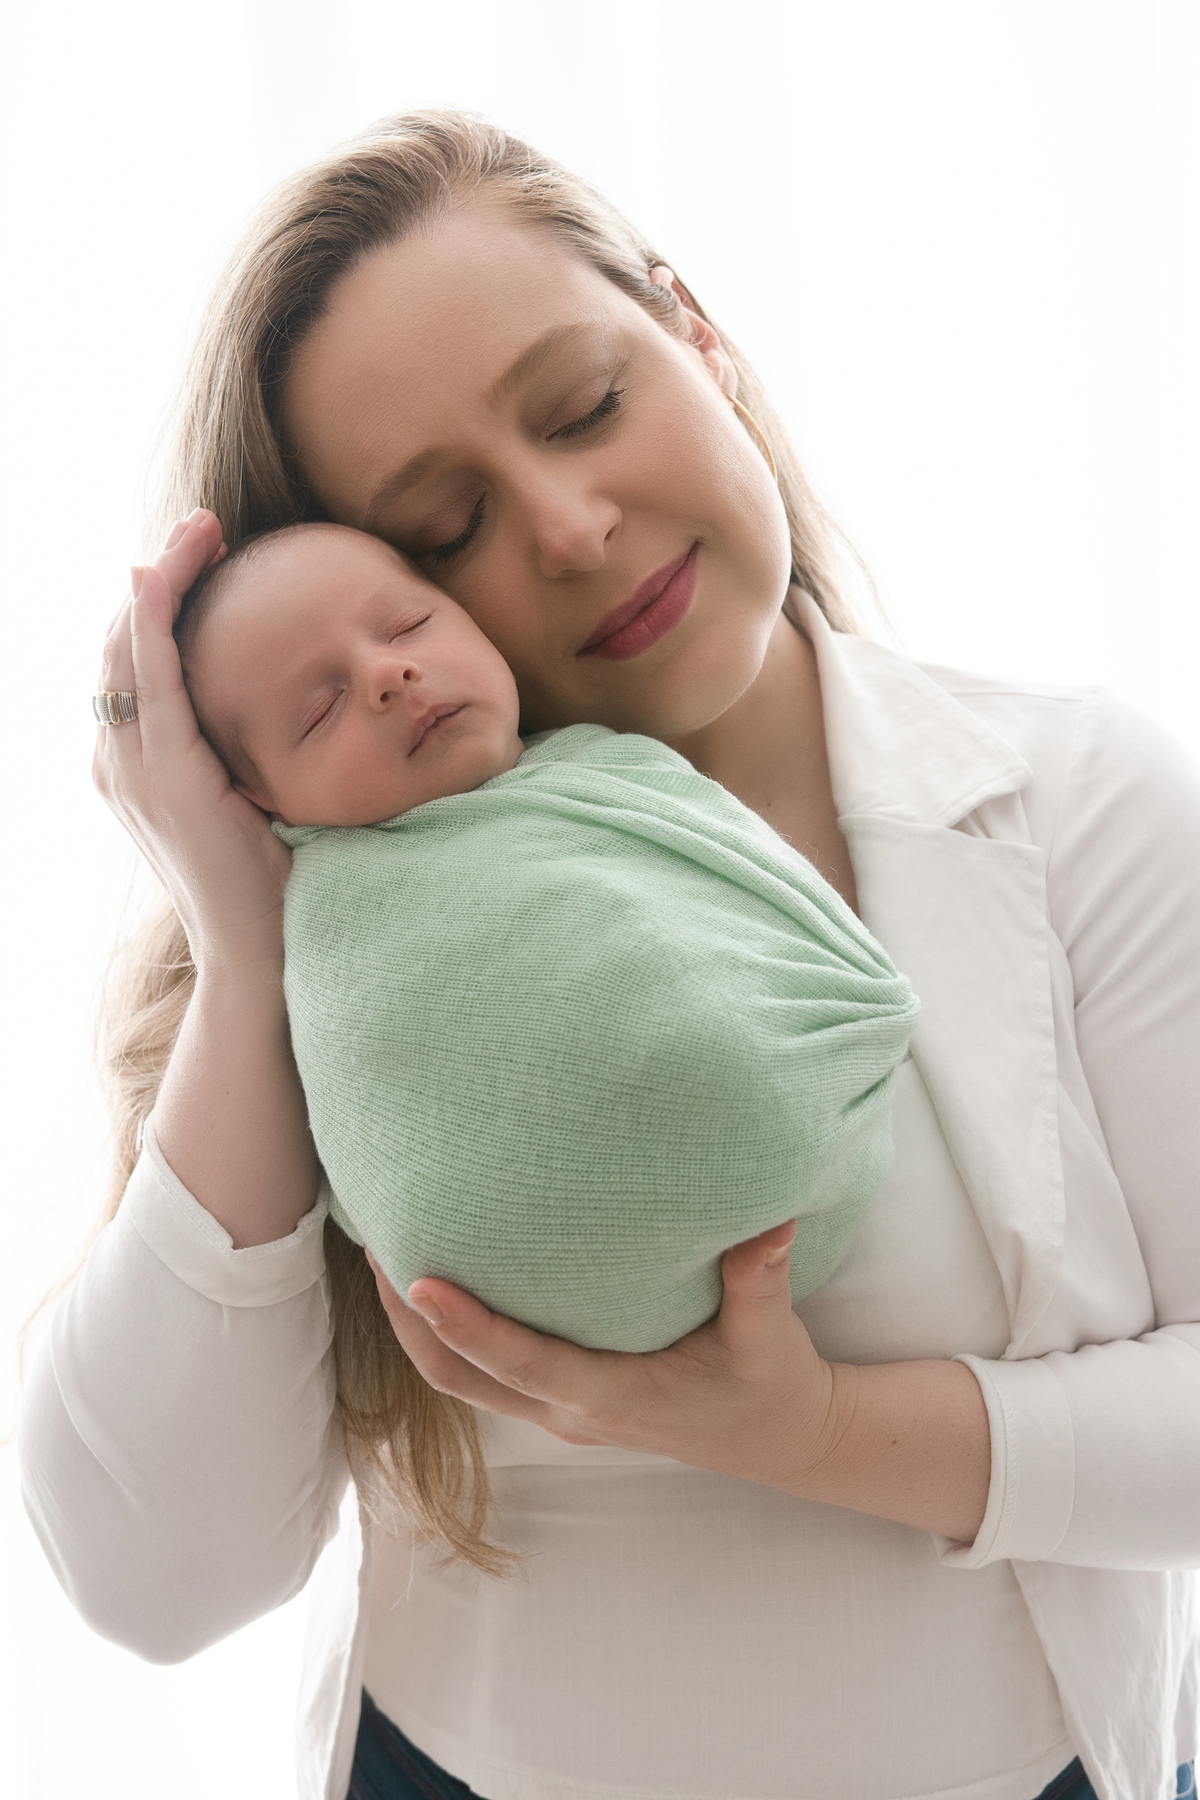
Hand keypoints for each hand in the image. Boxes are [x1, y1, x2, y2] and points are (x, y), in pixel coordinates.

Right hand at [93, 510, 292, 969]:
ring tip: (199, 531)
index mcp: (137, 766)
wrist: (256, 953)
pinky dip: (153, 623)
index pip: (137, 662)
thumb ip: (239, 755)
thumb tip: (278, 709)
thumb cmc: (264, 883)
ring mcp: (133, 770)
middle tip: (205, 526)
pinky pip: (150, 681)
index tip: (204, 556)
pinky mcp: (164, 776)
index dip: (161, 602)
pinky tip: (164, 576)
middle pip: (122, 643)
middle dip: (160, 576)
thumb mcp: (246, 802)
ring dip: (160, 581)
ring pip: (128, 649)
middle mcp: (120, 763)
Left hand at [368, 1220, 845, 1491]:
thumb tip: (770, 1222)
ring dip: (416, 1326)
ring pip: (461, 1378)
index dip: (467, 1326)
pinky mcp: (559, 1398)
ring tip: (386, 1251)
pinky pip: (483, 1369)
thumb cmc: (768, 1386)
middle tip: (376, 1246)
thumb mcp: (769, 1337)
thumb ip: (761, 1279)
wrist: (775, 1440)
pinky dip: (449, 1329)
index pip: (520, 1363)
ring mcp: (558, 1410)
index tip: (420, 1280)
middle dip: (408, 1322)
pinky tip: (441, 1274)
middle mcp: (569, 1410)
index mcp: (610, 1396)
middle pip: (459, 1377)